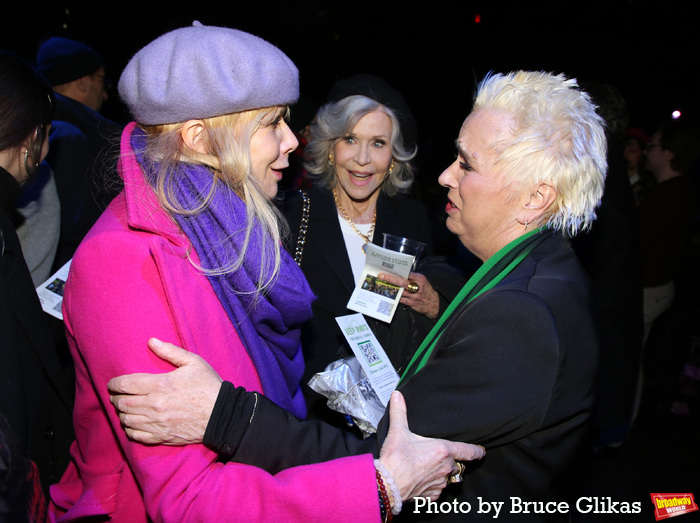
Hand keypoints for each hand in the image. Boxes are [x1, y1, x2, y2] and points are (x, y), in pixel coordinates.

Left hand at [107, 338, 222, 444]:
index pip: (126, 384)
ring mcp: (157, 423)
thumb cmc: (208, 386)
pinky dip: (129, 429)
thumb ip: (170, 351)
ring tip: (124, 408)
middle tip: (117, 395)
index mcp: (160, 384)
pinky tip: (132, 423)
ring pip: (127, 419)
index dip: (114, 383)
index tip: (113, 383)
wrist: (222, 415)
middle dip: (116, 398)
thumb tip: (151, 341)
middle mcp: (154, 405)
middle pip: (122, 403)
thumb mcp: (194, 363)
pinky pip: (136, 435)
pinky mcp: (161, 436)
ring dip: (122, 413)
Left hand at [377, 272, 439, 318]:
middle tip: (382, 275)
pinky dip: (395, 297)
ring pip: (400, 292)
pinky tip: (389, 294)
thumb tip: (399, 273)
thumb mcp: (422, 280)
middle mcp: (417, 287)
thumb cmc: (426, 290)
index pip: (408, 273)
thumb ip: (413, 277)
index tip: (390, 268)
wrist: (434, 303)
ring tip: (382, 284)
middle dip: (391, 278)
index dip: (398, 271)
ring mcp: (414, 296)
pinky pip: (401, 300)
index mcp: (420, 279)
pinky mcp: (412, 303)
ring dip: (391, 288)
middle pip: (402, 282)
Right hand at [377, 391, 484, 501]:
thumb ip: (399, 411)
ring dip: (441, 473)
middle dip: (449, 461)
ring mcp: (440, 483)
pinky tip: (421, 480)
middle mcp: (446, 467)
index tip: (481, 452)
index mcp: (442, 450)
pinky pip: (438, 490)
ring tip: (426, 468)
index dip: (476, 451)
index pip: (468, 451)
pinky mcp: (433, 495)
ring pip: (448, 478)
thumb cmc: (396, 459)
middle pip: (456, 464)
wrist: (387, 484)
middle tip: (435, 457)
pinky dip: (432, 485)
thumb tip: (397, 396)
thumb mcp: (398, 431)